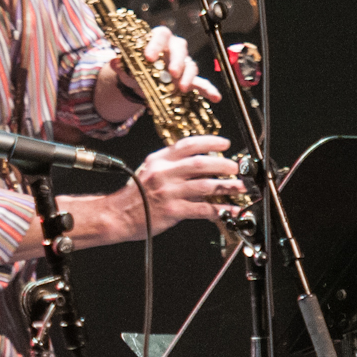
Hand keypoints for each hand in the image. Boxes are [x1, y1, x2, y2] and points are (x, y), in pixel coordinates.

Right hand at [110, 135, 245, 238]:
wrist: (117, 215)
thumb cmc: (134, 194)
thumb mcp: (149, 171)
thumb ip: (172, 166)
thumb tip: (201, 165)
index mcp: (158, 160)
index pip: (187, 144)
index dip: (209, 141)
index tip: (225, 143)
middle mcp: (163, 173)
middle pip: (200, 163)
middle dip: (223, 164)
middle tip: (235, 167)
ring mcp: (168, 192)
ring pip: (205, 185)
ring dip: (227, 185)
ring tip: (240, 186)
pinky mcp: (173, 210)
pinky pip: (203, 209)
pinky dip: (222, 209)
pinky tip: (232, 209)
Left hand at [117, 25, 221, 101]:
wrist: (139, 82)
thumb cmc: (135, 68)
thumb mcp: (127, 67)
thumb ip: (122, 65)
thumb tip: (114, 63)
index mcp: (157, 41)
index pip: (160, 34)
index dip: (156, 44)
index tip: (148, 57)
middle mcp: (173, 49)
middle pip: (181, 47)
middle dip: (177, 60)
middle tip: (171, 73)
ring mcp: (183, 64)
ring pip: (191, 65)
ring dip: (188, 76)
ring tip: (182, 88)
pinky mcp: (189, 79)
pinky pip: (201, 83)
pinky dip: (208, 90)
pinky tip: (215, 97)